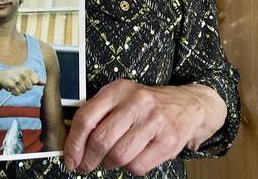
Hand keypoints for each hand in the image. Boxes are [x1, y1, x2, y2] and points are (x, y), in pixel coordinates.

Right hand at [0, 66, 42, 95]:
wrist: (2, 76)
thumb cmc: (17, 75)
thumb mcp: (27, 74)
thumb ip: (36, 79)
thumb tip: (45, 82)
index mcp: (28, 70)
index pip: (36, 81)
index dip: (31, 83)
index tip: (26, 80)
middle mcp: (23, 73)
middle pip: (30, 87)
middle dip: (25, 87)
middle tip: (19, 83)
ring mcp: (17, 78)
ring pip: (24, 91)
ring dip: (19, 90)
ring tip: (15, 85)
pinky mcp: (11, 84)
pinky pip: (18, 93)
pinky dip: (15, 93)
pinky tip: (12, 88)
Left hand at [63, 79, 225, 175]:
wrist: (188, 105)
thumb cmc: (147, 106)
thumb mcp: (121, 98)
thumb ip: (98, 114)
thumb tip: (73, 145)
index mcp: (119, 89)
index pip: (86, 118)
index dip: (73, 143)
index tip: (70, 158)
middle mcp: (137, 102)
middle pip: (101, 140)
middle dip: (88, 159)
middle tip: (85, 166)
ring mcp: (155, 121)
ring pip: (119, 156)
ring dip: (108, 165)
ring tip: (109, 162)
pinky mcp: (169, 140)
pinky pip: (137, 166)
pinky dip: (129, 168)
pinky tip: (131, 159)